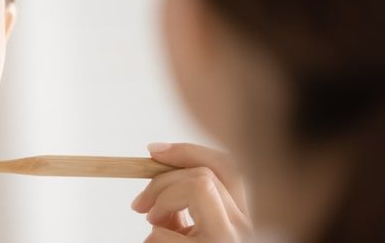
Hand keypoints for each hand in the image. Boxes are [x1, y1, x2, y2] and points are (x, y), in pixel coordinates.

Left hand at [131, 143, 252, 241]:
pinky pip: (165, 233)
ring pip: (196, 187)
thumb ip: (187, 205)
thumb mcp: (193, 232)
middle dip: (162, 181)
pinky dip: (151, 240)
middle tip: (139, 206)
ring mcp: (230, 240)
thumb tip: (160, 167)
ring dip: (161, 204)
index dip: (188, 151)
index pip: (228, 166)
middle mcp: (246, 227)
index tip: (153, 151)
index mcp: (242, 217)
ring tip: (154, 228)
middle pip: (205, 173)